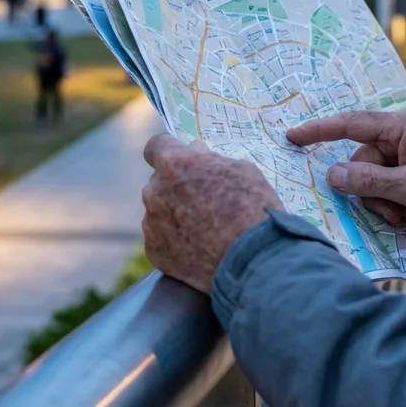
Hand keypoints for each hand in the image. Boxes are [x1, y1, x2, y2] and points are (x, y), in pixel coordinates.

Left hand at [141, 134, 283, 292]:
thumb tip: (195, 154)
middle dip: (177, 187)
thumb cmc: (253, 208)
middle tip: (204, 201)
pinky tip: (200, 248)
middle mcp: (154, 192)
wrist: (253, 260)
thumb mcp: (241, 169)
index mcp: (174, 165)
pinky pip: (161, 239)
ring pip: (159, 212)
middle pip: (160, 182)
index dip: (169, 151)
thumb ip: (210, 160)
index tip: (181, 160)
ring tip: (206, 230)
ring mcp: (151, 224)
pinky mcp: (154, 252)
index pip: (156, 146)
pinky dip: (176, 241)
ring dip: (176, 216)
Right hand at [287, 110, 405, 229]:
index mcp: (401, 126)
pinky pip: (389, 182)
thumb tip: (332, 175)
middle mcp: (402, 133)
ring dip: (386, 201)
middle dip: (372, 191)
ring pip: (374, 177)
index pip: (350, 124)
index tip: (293, 137)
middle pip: (362, 162)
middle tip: (393, 212)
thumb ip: (368, 181)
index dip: (319, 131)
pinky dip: (397, 200)